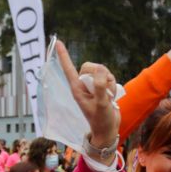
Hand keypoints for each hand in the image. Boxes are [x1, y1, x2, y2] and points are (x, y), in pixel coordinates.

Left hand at [55, 41, 118, 156]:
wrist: (108, 129)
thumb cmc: (101, 120)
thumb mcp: (101, 104)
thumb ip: (100, 87)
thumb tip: (100, 70)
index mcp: (77, 89)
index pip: (69, 69)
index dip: (63, 55)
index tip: (57, 42)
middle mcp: (83, 85)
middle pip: (90, 66)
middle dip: (101, 74)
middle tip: (105, 92)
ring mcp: (93, 86)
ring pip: (102, 71)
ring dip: (108, 82)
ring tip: (108, 97)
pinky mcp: (102, 87)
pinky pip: (108, 77)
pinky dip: (112, 86)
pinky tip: (111, 97)